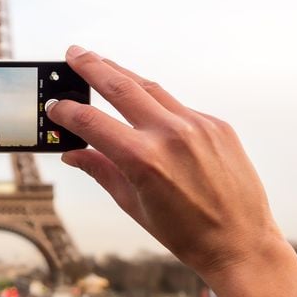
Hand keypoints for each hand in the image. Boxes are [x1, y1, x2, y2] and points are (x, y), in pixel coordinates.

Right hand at [47, 45, 282, 278]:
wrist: (242, 243)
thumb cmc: (184, 232)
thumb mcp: (132, 204)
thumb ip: (100, 170)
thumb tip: (71, 153)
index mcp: (143, 160)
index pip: (92, 122)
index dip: (67, 112)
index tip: (54, 106)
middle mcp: (170, 135)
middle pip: (120, 86)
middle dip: (92, 67)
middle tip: (73, 53)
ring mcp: (197, 126)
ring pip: (150, 88)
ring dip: (122, 74)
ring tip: (101, 63)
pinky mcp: (217, 125)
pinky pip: (178, 106)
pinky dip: (156, 103)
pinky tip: (144, 104)